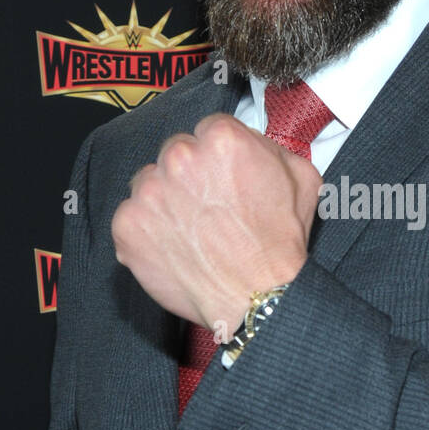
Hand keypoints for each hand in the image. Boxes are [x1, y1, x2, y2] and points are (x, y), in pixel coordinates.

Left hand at [111, 113, 320, 335]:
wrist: (259, 298)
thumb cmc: (279, 245)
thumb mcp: (301, 178)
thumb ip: (269, 148)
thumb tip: (252, 144)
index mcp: (221, 140)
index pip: (207, 131)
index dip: (217, 158)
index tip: (223, 178)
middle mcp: (180, 158)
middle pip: (175, 153)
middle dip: (190, 176)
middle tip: (210, 208)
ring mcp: (149, 192)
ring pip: (149, 183)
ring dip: (165, 200)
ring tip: (193, 231)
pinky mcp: (127, 226)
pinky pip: (131, 217)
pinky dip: (147, 232)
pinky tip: (176, 247)